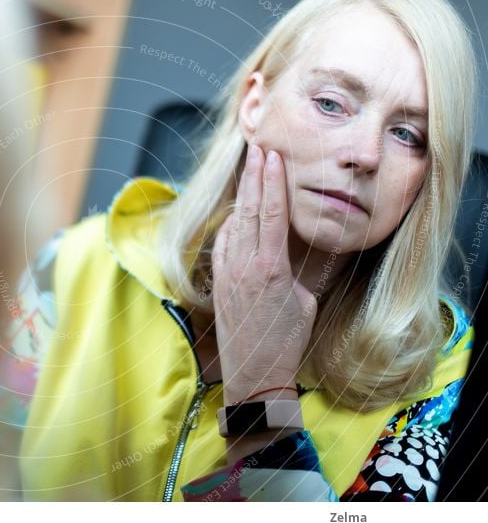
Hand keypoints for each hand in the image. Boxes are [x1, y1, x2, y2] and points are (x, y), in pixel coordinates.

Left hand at [211, 145, 316, 405]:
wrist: (254, 374)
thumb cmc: (286, 342)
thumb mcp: (304, 302)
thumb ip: (297, 269)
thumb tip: (294, 245)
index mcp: (271, 267)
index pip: (271, 212)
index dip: (271, 181)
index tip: (271, 155)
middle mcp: (244, 265)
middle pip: (248, 210)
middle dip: (252, 176)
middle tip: (256, 148)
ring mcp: (227, 273)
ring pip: (232, 224)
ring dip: (241, 196)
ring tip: (248, 171)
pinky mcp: (218, 283)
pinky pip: (222, 244)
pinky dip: (230, 224)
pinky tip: (236, 213)